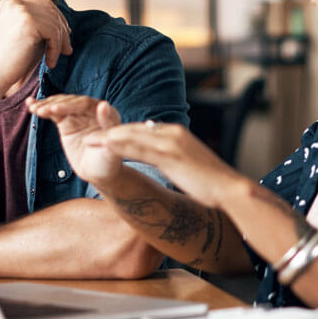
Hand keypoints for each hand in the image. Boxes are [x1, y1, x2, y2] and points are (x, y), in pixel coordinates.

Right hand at [0, 0, 73, 91]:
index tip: (64, 37)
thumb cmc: (9, 60)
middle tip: (66, 49)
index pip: (44, 3)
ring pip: (55, 22)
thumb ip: (39, 24)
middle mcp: (14, 2)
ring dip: (60, 42)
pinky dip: (55, 49)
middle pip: (51, 10)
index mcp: (10, 2)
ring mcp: (20, 9)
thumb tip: (64, 23)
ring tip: (53, 59)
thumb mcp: (24, 35)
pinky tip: (50, 62)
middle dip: (62, 30)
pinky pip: (54, 33)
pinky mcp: (28, 22)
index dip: (57, 19)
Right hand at [28, 95, 124, 189]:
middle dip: (55, 105)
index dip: (70, 105)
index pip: (85, 104)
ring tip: (32, 108)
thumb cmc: (109, 161)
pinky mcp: (67, 122)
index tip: (55, 110)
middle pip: (70, 102)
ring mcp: (78, 115)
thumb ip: (108, 124)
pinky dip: (43, 108)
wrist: (99, 173)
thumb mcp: (111, 145)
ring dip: (46, 105)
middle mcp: (92, 110)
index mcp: (106, 112)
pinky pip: (54, 113)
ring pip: (61, 105)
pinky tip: (31, 105)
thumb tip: (103, 103)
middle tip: (40, 111)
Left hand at [101, 121, 244, 209]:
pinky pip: (139, 149)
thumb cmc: (211, 181)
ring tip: (88, 141)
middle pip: (134, 130)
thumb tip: (161, 153)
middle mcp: (172, 133)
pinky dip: (120, 146)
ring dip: (108, 138)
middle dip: (109, 132)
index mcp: (176, 134)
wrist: (229, 188)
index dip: (121, 134)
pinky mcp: (170, 155)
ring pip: (132, 136)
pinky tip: (104, 147)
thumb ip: (173, 155)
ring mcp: (171, 142)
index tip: (103, 138)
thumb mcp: (188, 163)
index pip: (142, 131)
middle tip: (88, 136)